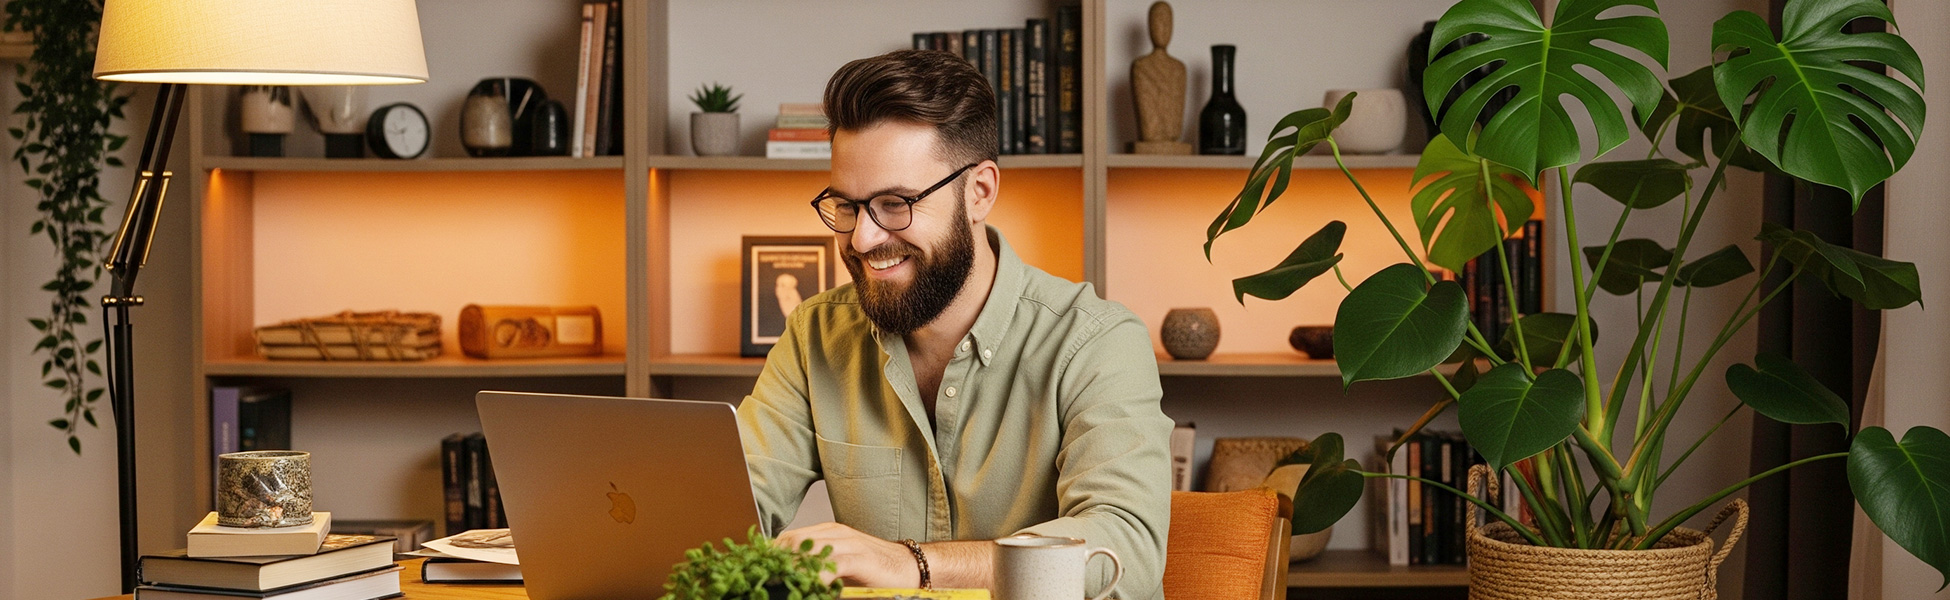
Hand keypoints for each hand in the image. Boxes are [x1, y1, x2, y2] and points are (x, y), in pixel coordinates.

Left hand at [776, 522, 920, 587]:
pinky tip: (809, 587)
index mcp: (827, 532)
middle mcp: (834, 533)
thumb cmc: (874, 570)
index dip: (770, 555)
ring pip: (808, 550)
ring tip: (779, 585)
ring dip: (790, 569)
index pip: (788, 538)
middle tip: (763, 581)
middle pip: (792, 541)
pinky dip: (816, 577)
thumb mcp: (839, 566)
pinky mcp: (859, 558)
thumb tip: (792, 582)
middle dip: (775, 562)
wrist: (911, 567)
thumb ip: (817, 568)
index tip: (758, 572)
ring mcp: (848, 543)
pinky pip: (832, 565)